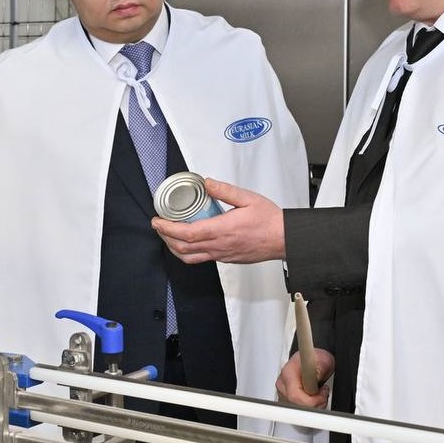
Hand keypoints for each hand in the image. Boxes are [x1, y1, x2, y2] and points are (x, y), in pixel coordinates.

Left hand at [151, 178, 285, 263]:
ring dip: (174, 247)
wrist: (285, 239)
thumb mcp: (248, 198)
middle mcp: (219, 245)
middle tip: (159, 225)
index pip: (187, 233)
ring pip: (190, 257)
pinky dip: (188, 252)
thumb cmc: (270, 221)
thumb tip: (207, 183)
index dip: (168, 228)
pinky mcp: (226, 259)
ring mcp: (222, 255)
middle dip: (165, 237)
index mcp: (223, 229)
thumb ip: (225, 191)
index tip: (158, 220)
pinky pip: (202, 259)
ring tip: (168, 235)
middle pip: (183, 247)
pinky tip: (188, 242)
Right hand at [275, 350, 333, 407]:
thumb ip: (319, 369)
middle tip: (322, 394)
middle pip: (296, 404)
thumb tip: (316, 377)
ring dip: (312, 405)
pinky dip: (308, 406)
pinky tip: (312, 397)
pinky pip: (297, 408)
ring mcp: (282, 392)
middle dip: (314, 403)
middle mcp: (282, 383)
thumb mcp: (323, 360)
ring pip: (297, 408)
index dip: (313, 400)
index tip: (322, 394)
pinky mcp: (285, 398)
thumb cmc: (315, 359)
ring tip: (318, 394)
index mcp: (288, 373)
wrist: (313, 359)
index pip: (296, 397)